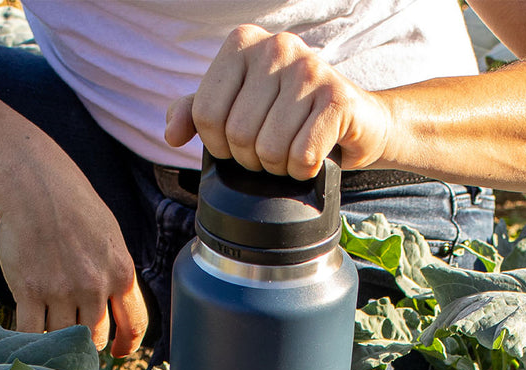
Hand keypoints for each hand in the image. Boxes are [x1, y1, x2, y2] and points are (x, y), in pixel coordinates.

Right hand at [0, 143, 147, 357]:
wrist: (33, 183)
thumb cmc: (72, 205)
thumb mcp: (110, 238)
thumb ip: (114, 274)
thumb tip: (114, 309)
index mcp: (120, 272)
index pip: (133, 325)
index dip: (126, 345)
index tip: (117, 353)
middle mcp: (94, 286)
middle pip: (94, 337)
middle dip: (85, 339)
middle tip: (71, 330)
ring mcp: (60, 290)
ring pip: (62, 336)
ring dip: (55, 337)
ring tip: (46, 324)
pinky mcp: (28, 290)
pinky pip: (31, 332)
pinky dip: (28, 339)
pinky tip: (26, 334)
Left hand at [164, 24, 389, 177]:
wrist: (354, 121)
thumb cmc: (289, 116)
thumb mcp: (236, 109)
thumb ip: (197, 113)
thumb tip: (171, 134)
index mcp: (243, 43)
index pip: (204, 114)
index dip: (219, 144)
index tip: (241, 142)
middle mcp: (276, 46)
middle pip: (237, 134)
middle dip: (251, 159)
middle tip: (272, 150)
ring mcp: (309, 68)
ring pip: (269, 148)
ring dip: (279, 167)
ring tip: (292, 151)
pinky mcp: (337, 97)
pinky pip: (301, 156)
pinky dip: (303, 170)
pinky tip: (313, 156)